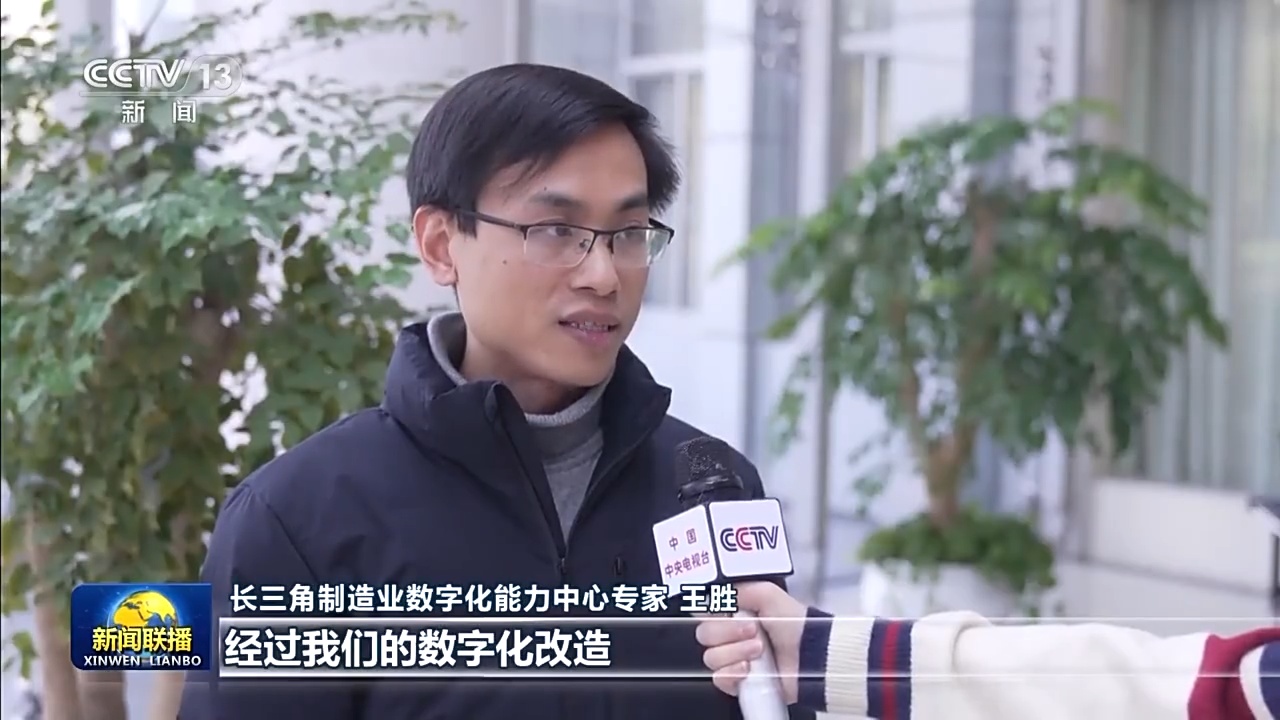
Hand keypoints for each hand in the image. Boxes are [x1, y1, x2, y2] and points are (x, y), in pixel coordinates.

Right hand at [694, 581, 805, 702]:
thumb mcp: (767, 594)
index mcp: (735, 613)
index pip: (704, 612)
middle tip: (754, 631)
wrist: (811, 656)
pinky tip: (750, 670)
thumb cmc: (796, 625)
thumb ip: (738, 589)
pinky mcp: (739, 682)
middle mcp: (732, 636)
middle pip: (704, 634)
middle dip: (728, 632)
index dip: (713, 613)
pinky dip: (733, 673)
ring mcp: (734, 660)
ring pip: (711, 657)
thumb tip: (716, 593)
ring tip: (759, 652)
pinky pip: (719, 679)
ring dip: (736, 653)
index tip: (730, 611)